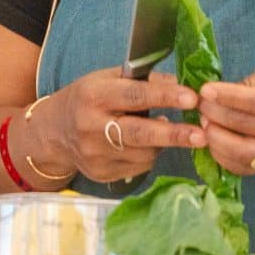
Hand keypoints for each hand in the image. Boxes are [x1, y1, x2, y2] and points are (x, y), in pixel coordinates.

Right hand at [21, 70, 203, 185]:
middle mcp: (91, 127)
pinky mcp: (101, 174)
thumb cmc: (87, 99)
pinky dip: (148, 155)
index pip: (135, 96)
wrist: (53, 133)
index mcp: (94, 95)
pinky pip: (139, 167)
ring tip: (163, 130)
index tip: (192, 98)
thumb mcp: (107, 79)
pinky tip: (141, 145)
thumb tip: (179, 85)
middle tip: (202, 135)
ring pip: (144, 154)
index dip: (165, 97)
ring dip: (162, 143)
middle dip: (174, 134)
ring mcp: (95, 155)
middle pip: (140, 133)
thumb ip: (142, 80)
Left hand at [195, 59, 254, 176]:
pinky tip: (214, 140)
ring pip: (237, 153)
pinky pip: (241, 168)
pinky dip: (221, 156)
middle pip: (239, 124)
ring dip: (213, 138)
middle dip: (211, 113)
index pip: (254, 101)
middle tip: (198, 102)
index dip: (226, 96)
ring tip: (204, 122)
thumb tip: (227, 90)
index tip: (205, 90)